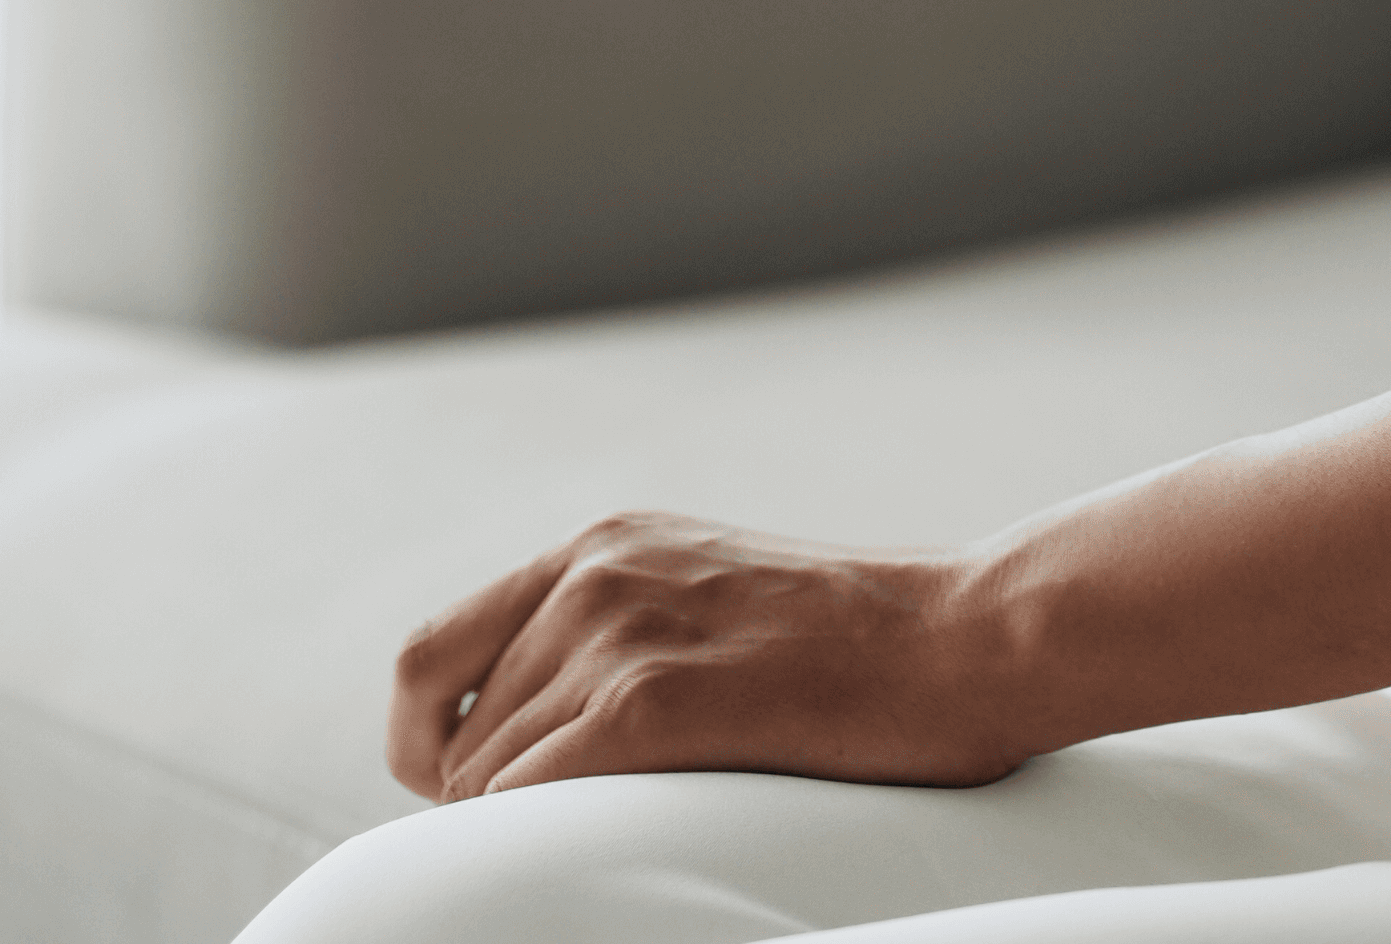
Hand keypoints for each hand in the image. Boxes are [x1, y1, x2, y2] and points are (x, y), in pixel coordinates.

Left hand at [388, 514, 1016, 798]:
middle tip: (559, 839)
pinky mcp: (654, 699)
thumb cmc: (856, 644)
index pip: (429, 657)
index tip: (466, 798)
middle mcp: (592, 573)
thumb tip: (524, 736)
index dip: (427, 747)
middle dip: (483, 806)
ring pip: (488, 779)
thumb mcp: (708, 594)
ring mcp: (619, 629)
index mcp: (602, 544)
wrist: (962, 636)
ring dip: (529, 829)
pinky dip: (540, 840)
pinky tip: (603, 847)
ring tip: (616, 835)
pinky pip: (530, 795)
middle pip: (453, 738)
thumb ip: (614, 630)